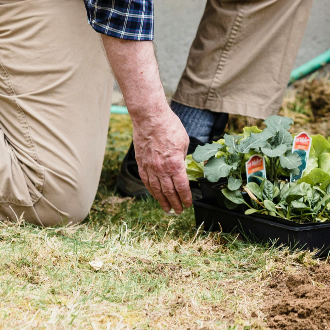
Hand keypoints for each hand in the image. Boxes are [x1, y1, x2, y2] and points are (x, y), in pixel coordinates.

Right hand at [100, 36, 192, 213]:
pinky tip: (155, 195)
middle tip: (179, 211)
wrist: (150, 118)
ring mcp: (150, 167)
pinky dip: (151, 191)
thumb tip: (183, 166)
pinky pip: (147, 181)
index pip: (182, 187)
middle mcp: (161, 169)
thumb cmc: (169, 126)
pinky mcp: (142, 163)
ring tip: (167, 209)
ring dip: (163, 201)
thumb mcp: (184, 142)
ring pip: (157, 190)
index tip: (188, 204)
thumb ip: (183, 157)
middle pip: (169, 192)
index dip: (185, 198)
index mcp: (175, 164)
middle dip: (175, 203)